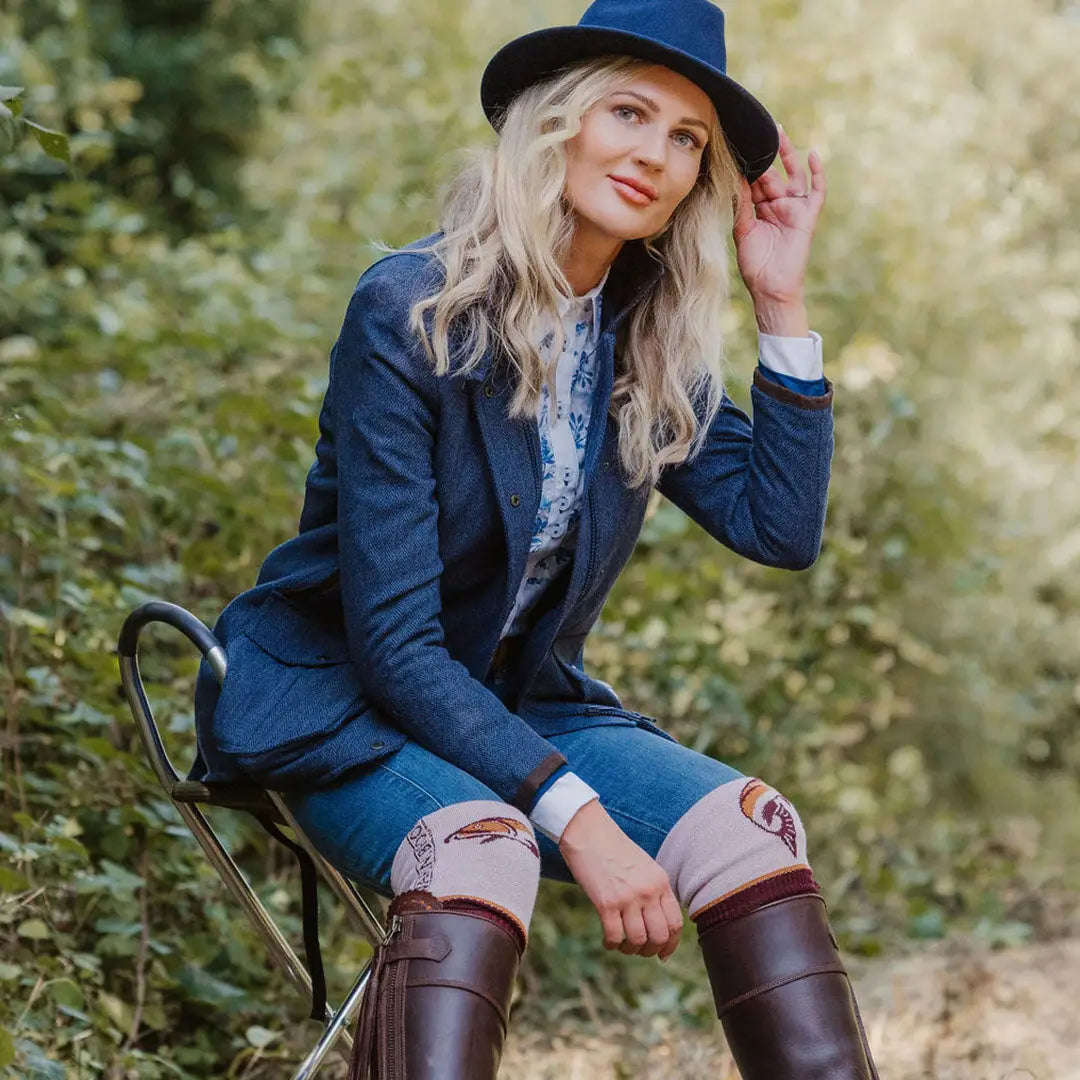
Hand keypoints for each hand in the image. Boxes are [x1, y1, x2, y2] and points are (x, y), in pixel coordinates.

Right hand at [558, 799, 682, 959]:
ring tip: (622, 945)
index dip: (670, 944)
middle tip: (640, 950)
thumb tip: (657, 924)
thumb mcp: (644, 866)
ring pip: (638, 940)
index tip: (662, 953)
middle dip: (650, 951)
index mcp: (660, 881)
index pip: (675, 923)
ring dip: (630, 949)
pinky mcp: (606, 902)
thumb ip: (653, 891)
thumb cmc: (614, 849)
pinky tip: (607, 940)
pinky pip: (614, 936)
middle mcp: (648, 891)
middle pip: (659, 936)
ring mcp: (628, 897)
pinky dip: (611, 944)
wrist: (588, 831)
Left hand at [732, 123, 825, 305]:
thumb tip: (735, 180)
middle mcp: (778, 206)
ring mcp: (794, 210)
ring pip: (792, 177)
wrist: (771, 288)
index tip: (738, 148)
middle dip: (764, 158)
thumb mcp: (743, 232)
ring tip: (779, 133)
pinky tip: (813, 154)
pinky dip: (817, 173)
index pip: (755, 183)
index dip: (748, 168)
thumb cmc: (756, 266)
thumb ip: (741, 206)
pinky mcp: (808, 216)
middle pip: (772, 176)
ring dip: (787, 156)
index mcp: (761, 210)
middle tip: (755, 134)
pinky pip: (817, 191)